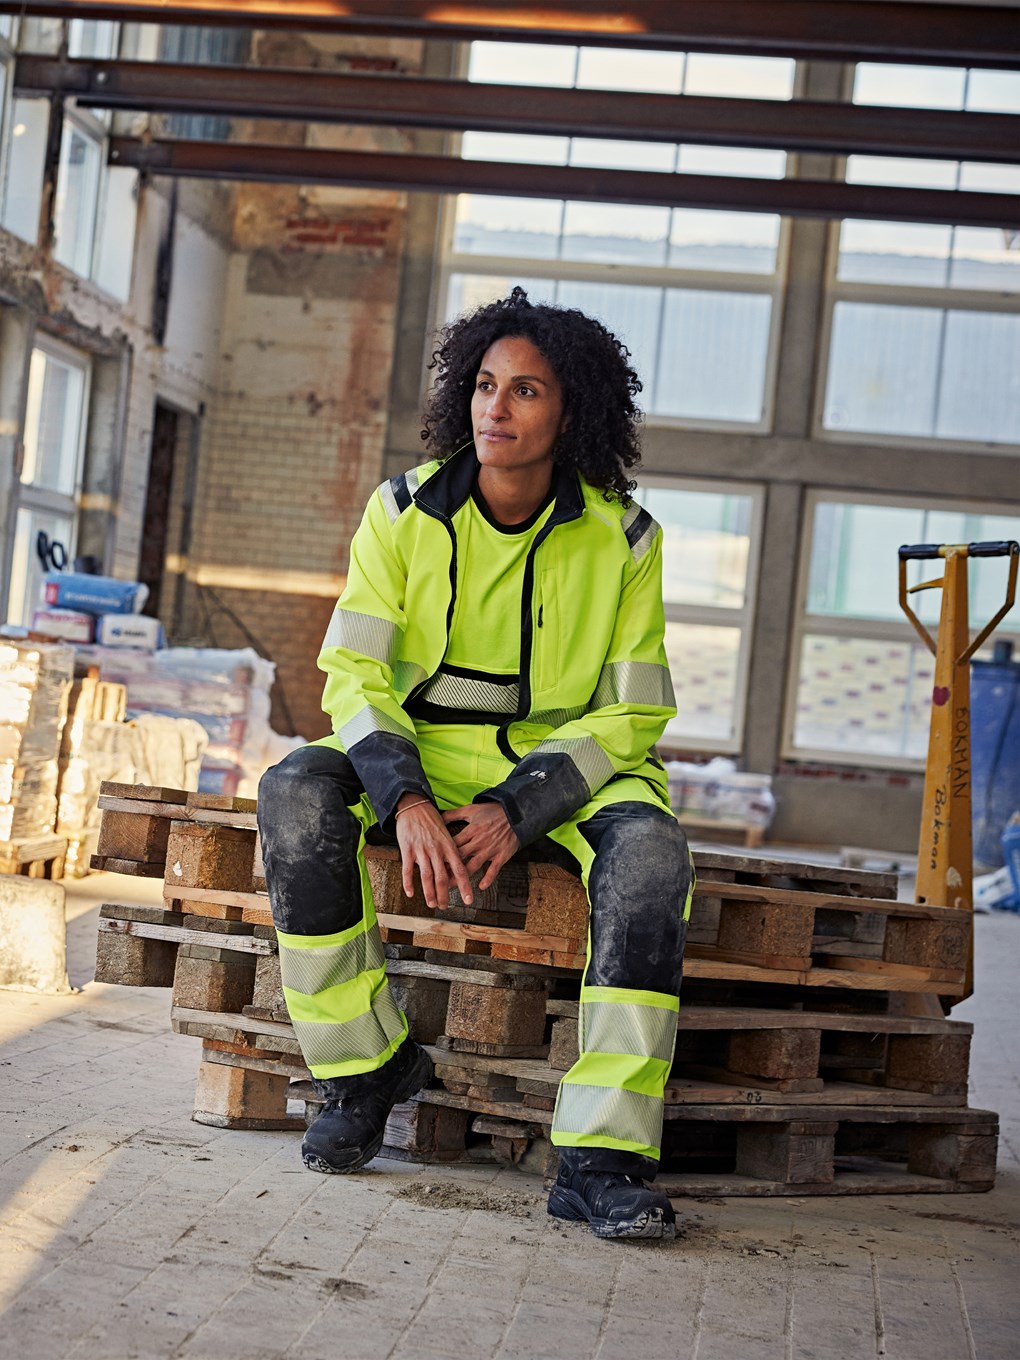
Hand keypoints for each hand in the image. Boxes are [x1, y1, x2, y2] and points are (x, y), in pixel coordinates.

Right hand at [394, 795, 473, 909]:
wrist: (414, 806)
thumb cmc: (431, 820)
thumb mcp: (446, 833)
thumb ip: (450, 851)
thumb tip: (454, 869)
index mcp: (449, 846)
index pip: (460, 870)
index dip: (465, 886)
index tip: (468, 900)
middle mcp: (437, 849)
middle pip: (443, 877)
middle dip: (445, 895)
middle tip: (445, 907)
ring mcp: (422, 850)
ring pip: (427, 876)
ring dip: (429, 893)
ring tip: (431, 903)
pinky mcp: (407, 849)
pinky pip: (408, 870)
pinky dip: (409, 883)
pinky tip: (410, 893)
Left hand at [442, 802, 519, 891]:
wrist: (516, 813)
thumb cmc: (493, 811)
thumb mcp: (472, 809)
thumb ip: (454, 814)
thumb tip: (438, 816)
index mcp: (470, 831)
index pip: (452, 844)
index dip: (441, 854)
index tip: (431, 863)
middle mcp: (478, 841)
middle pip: (459, 857)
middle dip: (447, 869)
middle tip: (436, 880)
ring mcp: (490, 849)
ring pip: (473, 866)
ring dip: (463, 877)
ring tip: (452, 888)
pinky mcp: (502, 855)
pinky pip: (494, 869)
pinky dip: (488, 878)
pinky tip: (481, 887)